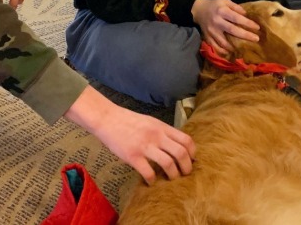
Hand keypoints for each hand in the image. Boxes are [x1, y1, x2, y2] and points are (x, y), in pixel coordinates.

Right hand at [64, 86, 195, 184]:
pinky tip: (151, 181)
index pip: (186, 140)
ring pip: (168, 163)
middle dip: (186, 167)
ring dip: (173, 175)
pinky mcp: (133, 156)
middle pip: (181, 153)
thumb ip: (163, 132)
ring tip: (171, 178)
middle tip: (185, 174)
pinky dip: (153, 179)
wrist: (108, 119)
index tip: (192, 160)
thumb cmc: (129, 121)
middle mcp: (156, 136)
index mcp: (162, 127)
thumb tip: (176, 145)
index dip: (193, 152)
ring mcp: (145, 146)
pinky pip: (148, 172)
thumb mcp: (151, 122)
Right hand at [191, 0, 259, 53]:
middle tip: (256, 39)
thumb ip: (236, 7)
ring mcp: (211, 31)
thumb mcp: (225, 1)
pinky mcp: (207, 37)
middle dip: (245, 35)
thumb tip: (246, 15)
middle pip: (233, 30)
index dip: (247, 23)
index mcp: (222, 11)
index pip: (237, 18)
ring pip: (224, 41)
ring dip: (234, 46)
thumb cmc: (214, 5)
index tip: (257, 27)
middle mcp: (217, 22)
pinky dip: (222, 51)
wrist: (198, 10)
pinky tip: (229, 53)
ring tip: (244, 48)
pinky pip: (215, 46)